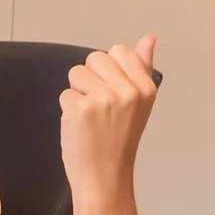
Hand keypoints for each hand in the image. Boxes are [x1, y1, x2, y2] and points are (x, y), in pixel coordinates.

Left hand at [59, 34, 158, 205]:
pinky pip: (65, 94)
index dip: (108, 70)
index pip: (119, 51)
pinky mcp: (80, 109)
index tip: (113, 93)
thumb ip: (142, 68)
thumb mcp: (139, 103)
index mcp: (146, 87)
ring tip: (90, 117)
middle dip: (91, 79)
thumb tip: (149, 38)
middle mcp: (128, 91)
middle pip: (94, 58)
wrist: (105, 176)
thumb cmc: (119, 141)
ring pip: (76, 73)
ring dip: (78, 93)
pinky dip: (68, 110)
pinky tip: (81, 127)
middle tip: (100, 108)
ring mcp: (104, 99)